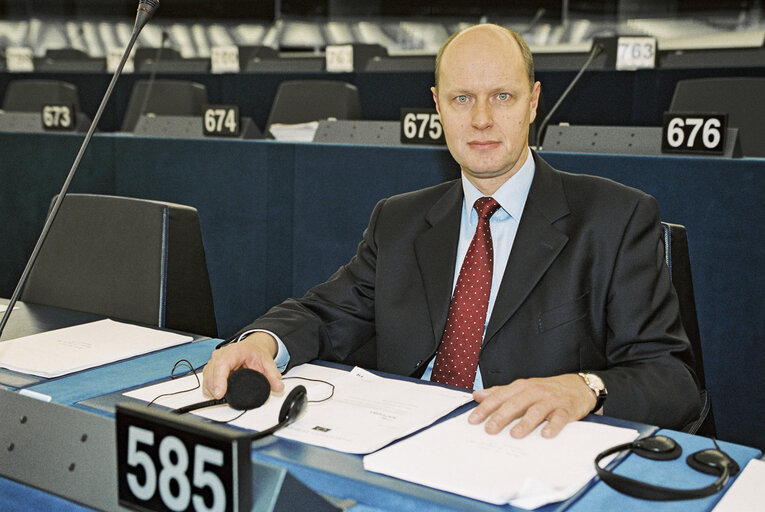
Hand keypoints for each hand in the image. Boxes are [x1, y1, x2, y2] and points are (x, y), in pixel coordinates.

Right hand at [202, 332, 283, 398]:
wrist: (252, 348)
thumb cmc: (255, 353)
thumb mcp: (267, 362)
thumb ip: (273, 375)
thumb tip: (279, 387)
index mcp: (235, 351)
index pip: (222, 364)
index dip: (219, 380)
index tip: (220, 393)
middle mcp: (221, 354)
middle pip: (211, 372)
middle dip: (215, 388)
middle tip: (223, 399)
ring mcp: (215, 361)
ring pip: (207, 377)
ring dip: (211, 389)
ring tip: (222, 396)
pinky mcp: (211, 368)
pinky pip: (206, 380)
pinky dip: (210, 388)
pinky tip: (217, 393)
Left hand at [468, 374, 595, 438]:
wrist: (577, 386)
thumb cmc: (546, 390)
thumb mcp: (522, 388)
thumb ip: (500, 392)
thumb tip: (478, 395)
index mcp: (521, 387)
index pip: (499, 397)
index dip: (485, 408)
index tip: (473, 420)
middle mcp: (534, 392)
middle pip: (515, 404)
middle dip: (501, 417)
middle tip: (489, 429)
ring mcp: (550, 400)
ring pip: (536, 411)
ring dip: (525, 423)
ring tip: (515, 434)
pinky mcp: (566, 409)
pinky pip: (559, 418)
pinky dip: (553, 426)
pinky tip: (546, 434)